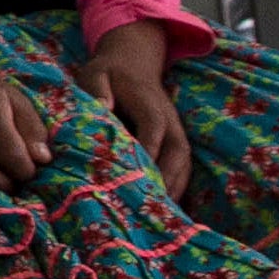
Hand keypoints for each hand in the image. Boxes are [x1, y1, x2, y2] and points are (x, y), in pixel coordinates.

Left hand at [72, 28, 194, 195]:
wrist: (133, 63)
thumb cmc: (109, 72)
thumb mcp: (95, 73)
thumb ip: (97, 89)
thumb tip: (104, 109)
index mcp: (150, 106)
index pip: (153, 130)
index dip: (149, 152)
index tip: (138, 176)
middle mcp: (169, 122)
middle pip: (175, 153)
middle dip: (166, 179)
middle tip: (150, 207)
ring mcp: (175, 133)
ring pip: (183, 164)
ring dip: (174, 188)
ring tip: (160, 216)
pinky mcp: (174, 142)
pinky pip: (182, 167)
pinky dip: (177, 187)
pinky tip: (165, 208)